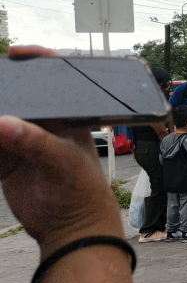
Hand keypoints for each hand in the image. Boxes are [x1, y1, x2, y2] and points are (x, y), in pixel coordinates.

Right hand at [0, 46, 124, 255]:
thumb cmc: (82, 190)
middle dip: (1, 89)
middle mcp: (41, 124)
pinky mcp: (3, 160)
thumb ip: (36, 142)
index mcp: (65, 116)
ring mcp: (20, 140)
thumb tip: (3, 124)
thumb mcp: (65, 162)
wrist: (72, 229)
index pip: (52, 80)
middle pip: (16, 97)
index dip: (36, 62)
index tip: (16, 53)